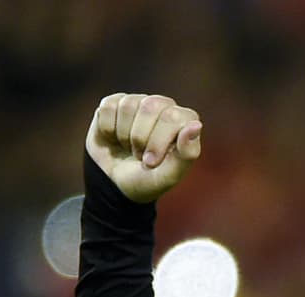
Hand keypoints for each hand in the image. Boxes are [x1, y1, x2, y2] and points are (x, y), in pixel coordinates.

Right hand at [86, 93, 201, 202]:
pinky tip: (115, 138)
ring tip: (129, 148)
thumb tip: (196, 125)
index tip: (151, 163)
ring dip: (124, 135)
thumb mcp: (169, 176)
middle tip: (140, 156)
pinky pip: (108, 107)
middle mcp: (164, 106)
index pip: (173, 117)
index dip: (158, 142)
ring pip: (128, 106)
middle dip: (140, 138)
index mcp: (184, 121)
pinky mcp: (115, 103)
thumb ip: (187, 154)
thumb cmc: (148, 180)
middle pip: (150, 106)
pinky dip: (108, 129)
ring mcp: (139, 102)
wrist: (115, 185)